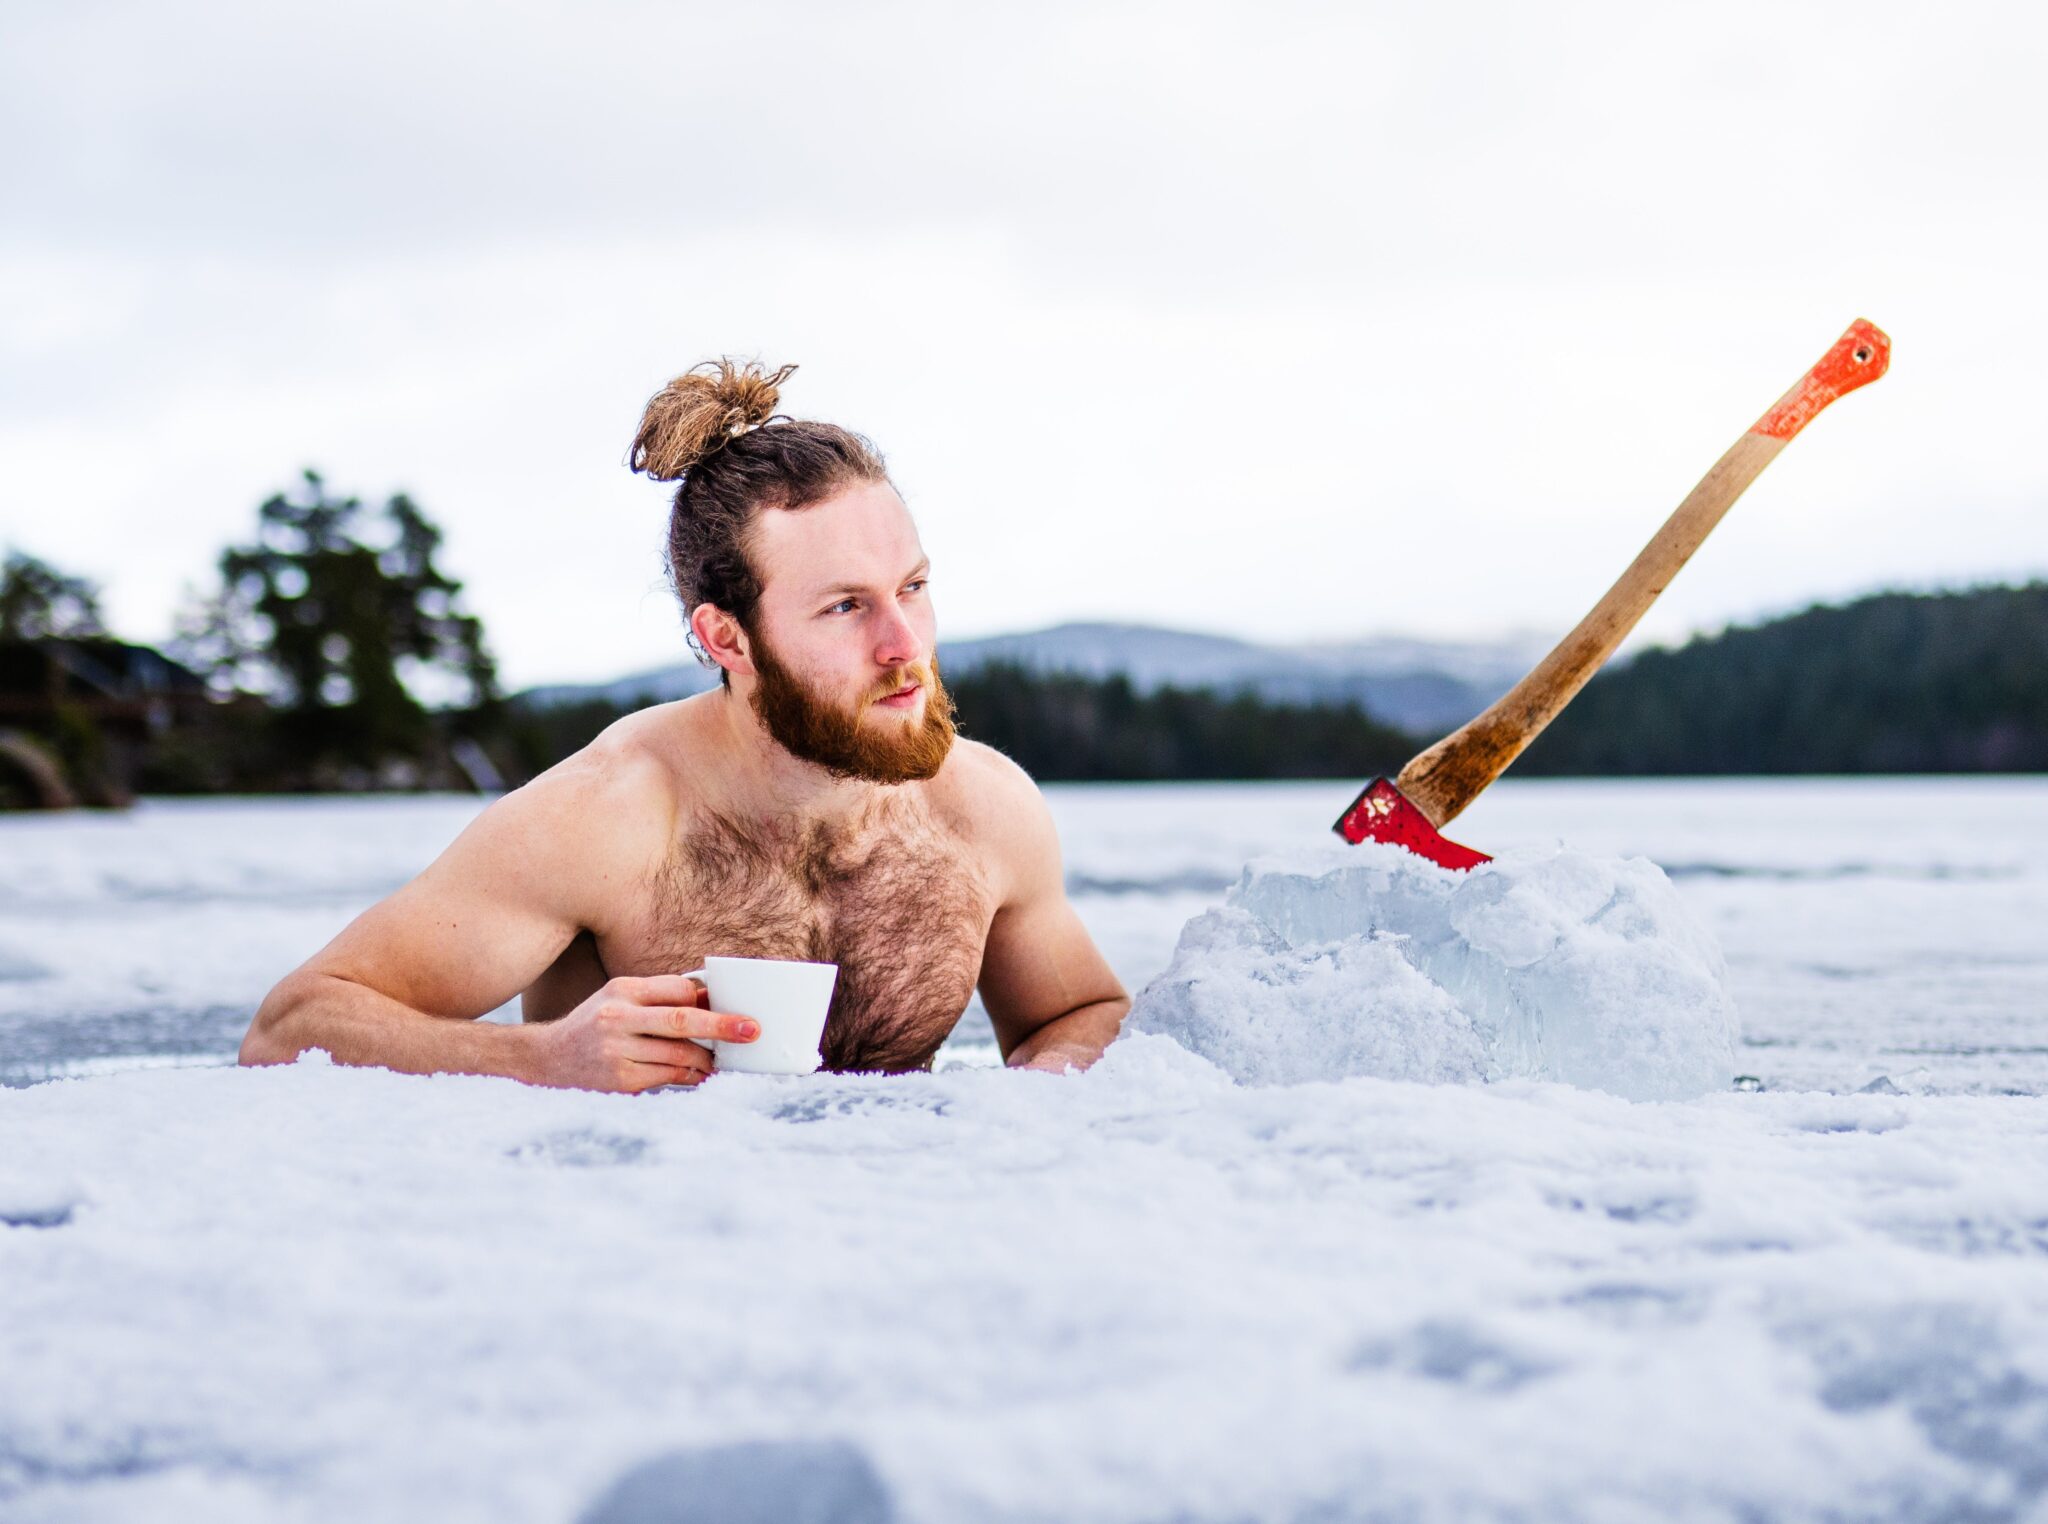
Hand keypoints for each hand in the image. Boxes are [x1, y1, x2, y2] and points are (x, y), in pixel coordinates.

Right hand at [527, 974, 756, 1092]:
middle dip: (722, 1026)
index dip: (706, 1001)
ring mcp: (617, 1051)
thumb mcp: (620, 997)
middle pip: (682, 1021)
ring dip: (707, 1060)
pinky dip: (689, 1077)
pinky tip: (699, 1076)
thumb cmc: (596, 1023)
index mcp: (623, 990)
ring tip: (720, 1061)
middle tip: (751, 1031)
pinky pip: (667, 1078)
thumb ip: (659, 996)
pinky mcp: (620, 1080)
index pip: (678, 990)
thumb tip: (709, 1000)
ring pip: (679, 1055)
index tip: (730, 1007)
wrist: (549, 1057)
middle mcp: (618, 1017)